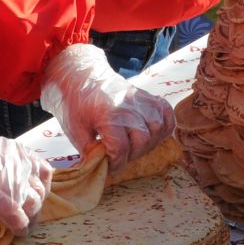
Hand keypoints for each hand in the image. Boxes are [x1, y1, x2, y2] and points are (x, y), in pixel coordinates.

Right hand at [0, 134, 50, 233]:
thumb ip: (7, 168)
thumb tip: (13, 185)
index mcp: (18, 153)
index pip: (44, 172)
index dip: (42, 188)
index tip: (36, 196)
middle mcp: (19, 166)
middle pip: (39, 192)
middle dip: (36, 206)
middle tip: (29, 216)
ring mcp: (10, 183)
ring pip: (32, 205)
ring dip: (30, 218)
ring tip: (24, 226)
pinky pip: (18, 217)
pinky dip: (20, 227)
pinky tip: (19, 232)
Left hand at [39, 43, 177, 166]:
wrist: (82, 75)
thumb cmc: (76, 103)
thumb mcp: (75, 129)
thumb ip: (89, 151)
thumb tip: (99, 169)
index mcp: (108, 116)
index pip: (121, 150)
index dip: (115, 164)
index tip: (109, 166)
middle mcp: (129, 107)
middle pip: (143, 142)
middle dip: (131, 155)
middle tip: (119, 155)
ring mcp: (141, 100)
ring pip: (158, 129)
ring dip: (148, 143)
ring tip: (133, 145)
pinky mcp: (148, 96)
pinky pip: (167, 113)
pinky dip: (164, 125)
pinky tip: (151, 132)